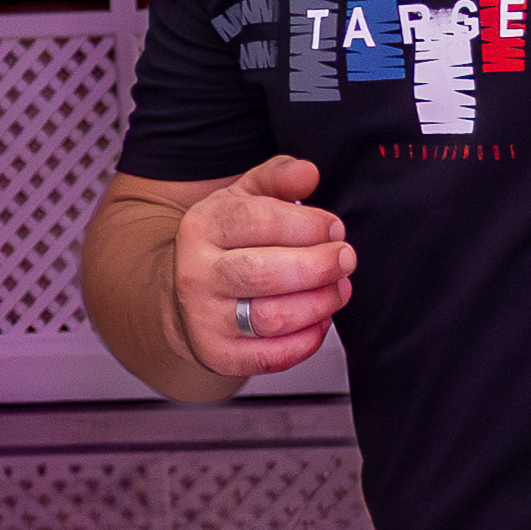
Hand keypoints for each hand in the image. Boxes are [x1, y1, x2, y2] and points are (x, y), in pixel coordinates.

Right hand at [171, 154, 354, 383]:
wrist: (184, 293)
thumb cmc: (226, 243)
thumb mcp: (244, 199)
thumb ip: (278, 178)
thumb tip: (308, 173)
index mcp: (202, 227)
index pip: (259, 221)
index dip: (308, 225)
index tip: (335, 230)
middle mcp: (196, 274)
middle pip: (265, 274)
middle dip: (318, 267)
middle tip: (345, 260)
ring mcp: (203, 318)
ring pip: (272, 318)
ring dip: (319, 304)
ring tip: (339, 289)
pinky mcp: (217, 354)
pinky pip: (271, 357)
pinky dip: (306, 341)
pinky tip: (320, 320)